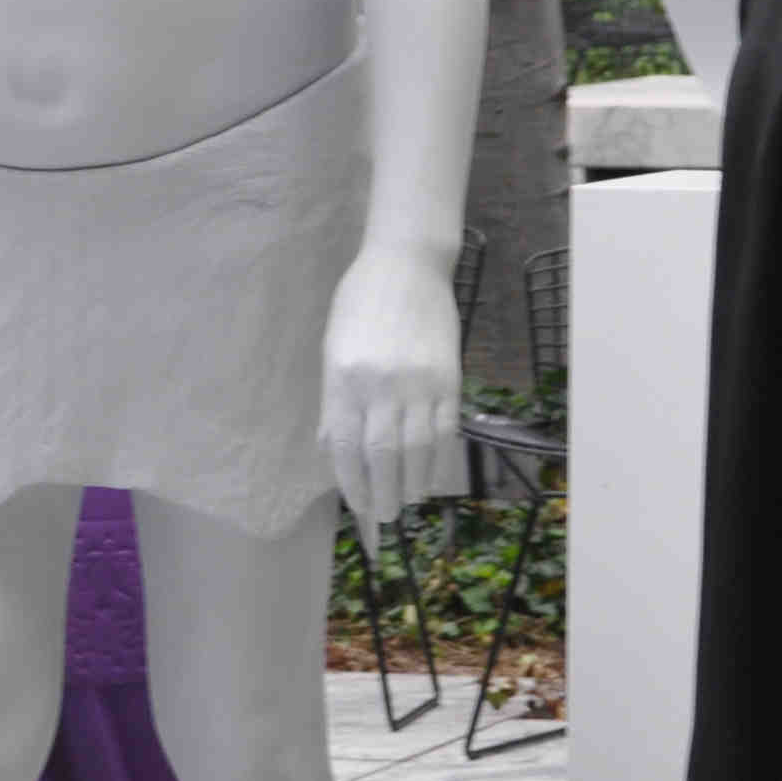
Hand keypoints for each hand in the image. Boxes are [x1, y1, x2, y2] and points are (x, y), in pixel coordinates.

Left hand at [319, 242, 462, 539]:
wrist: (407, 263)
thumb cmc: (360, 303)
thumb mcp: (333, 349)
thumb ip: (335, 402)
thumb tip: (336, 451)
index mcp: (343, 378)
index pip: (346, 447)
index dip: (351, 483)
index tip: (357, 505)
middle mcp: (380, 385)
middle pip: (382, 457)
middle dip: (382, 495)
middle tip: (384, 516)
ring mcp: (418, 383)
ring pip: (416, 451)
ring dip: (411, 485)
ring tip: (406, 503)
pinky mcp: (449, 378)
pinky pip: (444, 431)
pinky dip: (437, 460)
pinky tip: (430, 476)